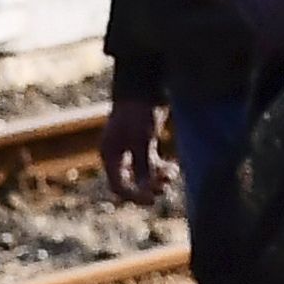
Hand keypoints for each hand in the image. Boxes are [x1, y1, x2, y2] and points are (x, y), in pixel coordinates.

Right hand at [101, 83, 166, 205]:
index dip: (135, 197)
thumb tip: (147, 190)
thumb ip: (144, 166)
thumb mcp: (143, 140)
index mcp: (110, 155)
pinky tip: (173, 165)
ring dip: (158, 179)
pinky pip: (150, 166)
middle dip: (149, 187)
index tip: (152, 199)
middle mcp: (118, 155)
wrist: (144, 84)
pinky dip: (161, 169)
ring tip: (172, 172)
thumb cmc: (139, 111)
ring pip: (143, 176)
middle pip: (131, 184)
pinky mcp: (143, 144)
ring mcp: (130, 150)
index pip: (119, 186)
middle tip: (165, 184)